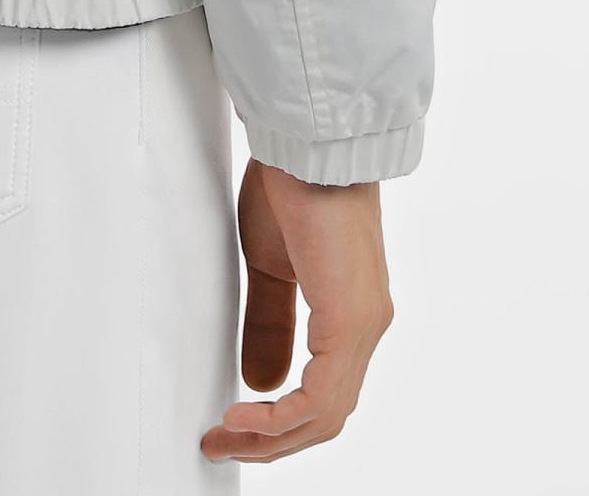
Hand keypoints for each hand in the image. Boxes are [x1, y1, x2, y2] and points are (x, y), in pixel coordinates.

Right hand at [199, 160, 393, 465]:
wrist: (308, 142)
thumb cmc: (293, 185)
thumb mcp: (271, 265)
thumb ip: (271, 321)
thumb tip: (264, 381)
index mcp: (351, 313)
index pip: (324, 394)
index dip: (279, 421)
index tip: (232, 426)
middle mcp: (368, 325)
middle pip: (326, 417)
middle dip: (270, 442)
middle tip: (220, 444)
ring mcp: (364, 325)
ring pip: (327, 414)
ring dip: (271, 437)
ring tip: (224, 435)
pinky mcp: (351, 319)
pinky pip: (322, 395)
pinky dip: (281, 416)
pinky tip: (244, 414)